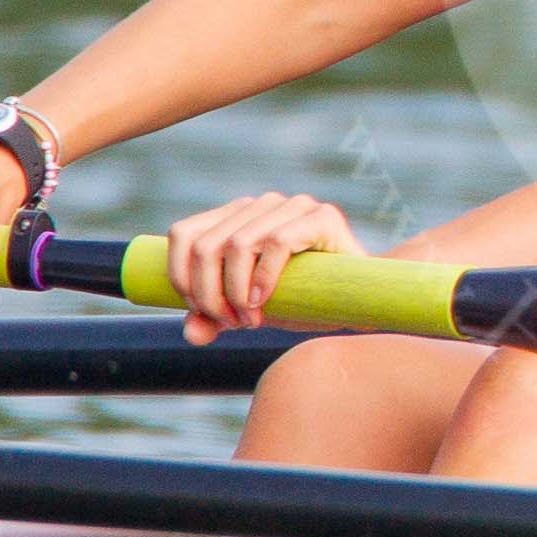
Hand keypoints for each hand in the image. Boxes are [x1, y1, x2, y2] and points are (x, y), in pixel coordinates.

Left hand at [164, 192, 362, 345]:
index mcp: (237, 216)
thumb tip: (191, 331)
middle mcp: (262, 204)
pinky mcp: (322, 216)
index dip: (180, 276)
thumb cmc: (299, 298)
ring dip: (235, 291)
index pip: (184, 234)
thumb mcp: (246, 309)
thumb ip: (214, 317)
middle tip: (231, 323)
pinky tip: (264, 301)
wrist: (356, 297)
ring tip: (251, 321)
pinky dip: (264, 277)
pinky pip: (278, 242)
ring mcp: (293, 205)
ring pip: (238, 244)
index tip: (200, 310)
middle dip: (209, 294)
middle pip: (207, 245)